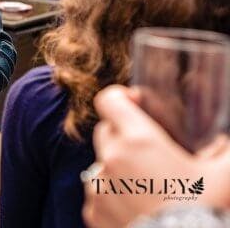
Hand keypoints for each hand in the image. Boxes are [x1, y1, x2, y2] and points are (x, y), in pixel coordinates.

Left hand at [83, 85, 229, 226]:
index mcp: (137, 140)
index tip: (134, 103)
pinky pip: (97, 196)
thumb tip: (226, 144)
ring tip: (147, 186)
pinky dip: (112, 197)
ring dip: (118, 169)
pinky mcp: (93, 212)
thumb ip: (226, 152)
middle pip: (105, 131)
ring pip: (101, 164)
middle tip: (149, 151)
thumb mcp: (223, 177)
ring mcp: (98, 187)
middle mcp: (110, 159)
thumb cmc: (202, 212)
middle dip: (123, 134)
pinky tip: (137, 207)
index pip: (108, 100)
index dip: (119, 97)